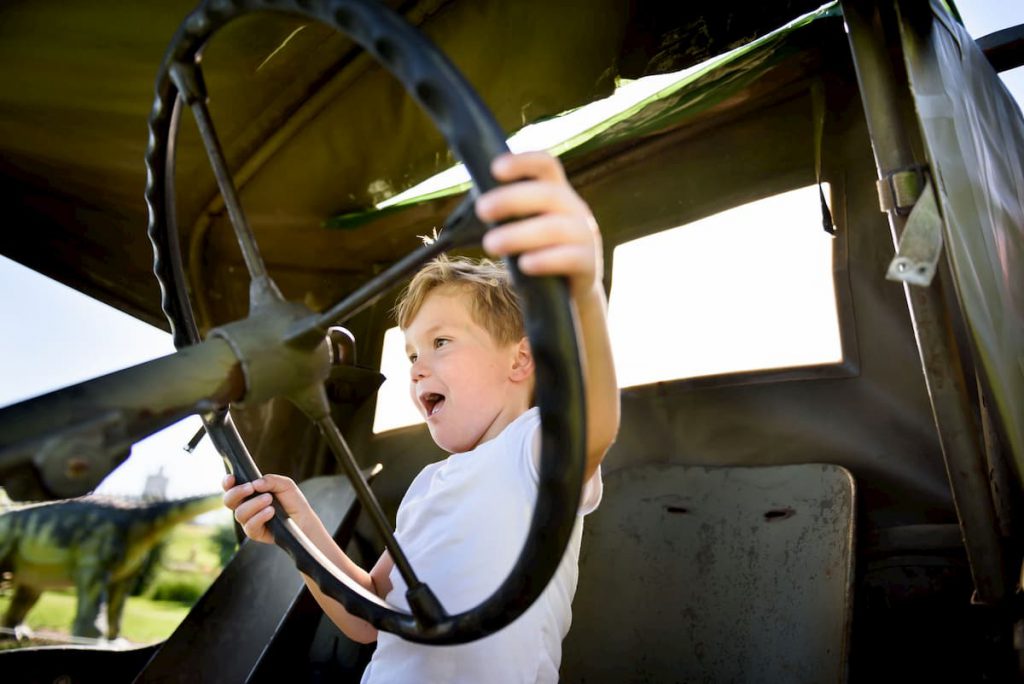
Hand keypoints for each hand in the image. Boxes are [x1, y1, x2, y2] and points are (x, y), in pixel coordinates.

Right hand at [222, 473, 312, 543]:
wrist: (303, 520)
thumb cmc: (292, 501)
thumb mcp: (285, 485)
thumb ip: (271, 480)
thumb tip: (255, 483)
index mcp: (249, 492)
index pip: (231, 487)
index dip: (227, 482)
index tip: (231, 478)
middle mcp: (245, 506)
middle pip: (229, 500)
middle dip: (237, 492)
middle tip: (251, 488)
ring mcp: (248, 520)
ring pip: (240, 513)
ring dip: (254, 504)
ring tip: (269, 499)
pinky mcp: (255, 533)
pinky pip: (250, 526)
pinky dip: (259, 517)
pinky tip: (270, 511)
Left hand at [476, 151, 602, 301]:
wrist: (571, 290)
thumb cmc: (540, 251)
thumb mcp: (528, 224)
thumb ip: (510, 211)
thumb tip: (477, 200)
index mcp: (558, 193)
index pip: (546, 165)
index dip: (523, 162)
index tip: (495, 169)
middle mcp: (575, 209)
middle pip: (548, 194)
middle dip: (511, 199)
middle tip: (482, 210)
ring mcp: (586, 236)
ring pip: (555, 228)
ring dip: (518, 234)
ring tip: (490, 244)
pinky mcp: (589, 265)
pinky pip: (569, 258)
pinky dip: (544, 260)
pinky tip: (523, 265)